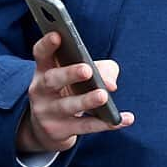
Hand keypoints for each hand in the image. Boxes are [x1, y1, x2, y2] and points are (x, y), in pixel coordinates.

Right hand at [16, 32, 133, 153]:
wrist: (47, 128)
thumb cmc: (70, 89)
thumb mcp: (83, 76)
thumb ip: (100, 70)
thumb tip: (111, 85)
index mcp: (44, 70)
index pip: (41, 54)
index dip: (47, 44)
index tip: (57, 35)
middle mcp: (41, 90)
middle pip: (53, 79)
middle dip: (70, 74)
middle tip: (87, 69)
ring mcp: (47, 112)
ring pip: (68, 106)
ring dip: (86, 101)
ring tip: (103, 95)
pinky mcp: (58, 131)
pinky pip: (85, 126)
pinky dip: (107, 123)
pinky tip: (126, 119)